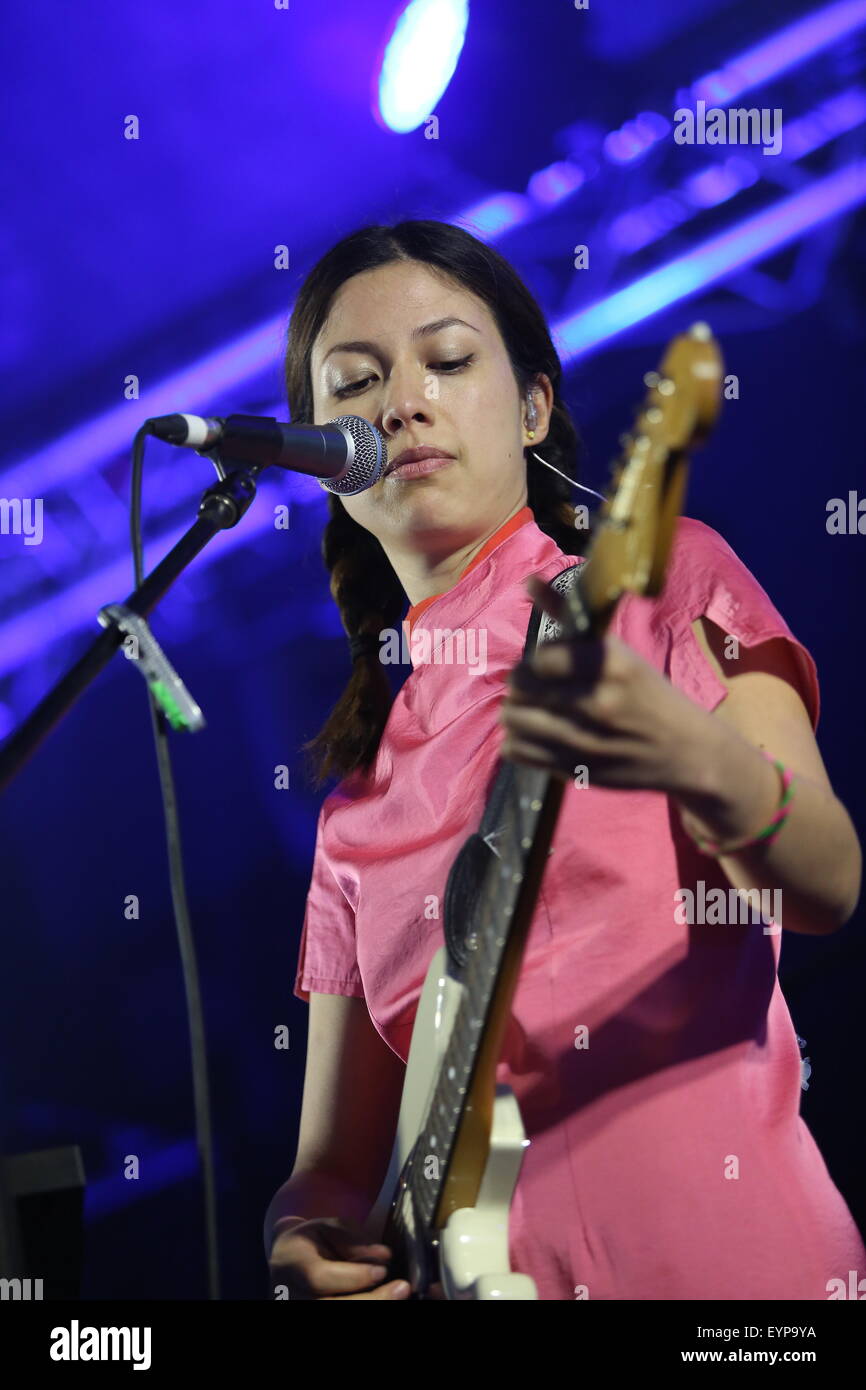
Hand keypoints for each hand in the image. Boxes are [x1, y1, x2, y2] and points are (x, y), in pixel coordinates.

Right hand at [268, 1217, 410, 1299]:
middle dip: (372, 1300)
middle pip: (331, 1306)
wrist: (285, 1261)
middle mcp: (293, 1295)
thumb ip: (352, 1240)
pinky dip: (371, 1306)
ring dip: (374, 1305)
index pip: (320, 1278)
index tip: (381, 1271)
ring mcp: (301, 1307)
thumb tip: (384, 1255)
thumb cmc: (310, 1241)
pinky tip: (386, 1300)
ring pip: (339, 1312)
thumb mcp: (327, 1227)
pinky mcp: (315, 1312)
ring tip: (399, 1295)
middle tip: (402, 1289)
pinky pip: (346, 1314)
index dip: (352, 1277)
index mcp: (293, 1264)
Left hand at [498, 573, 708, 793]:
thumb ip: (569, 616)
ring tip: (533, 712)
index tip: (549, 667)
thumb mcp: (619, 652)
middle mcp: (595, 700)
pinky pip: (517, 751)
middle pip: (520, 687)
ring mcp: (583, 739)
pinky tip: (537, 736)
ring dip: (517, 713)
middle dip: (522, 686)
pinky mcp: (574, 769)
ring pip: (513, 719)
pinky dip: (518, 742)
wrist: (686, 753)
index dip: (539, 661)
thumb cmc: (649, 696)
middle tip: (536, 689)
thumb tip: (528, 581)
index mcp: (609, 664)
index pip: (540, 657)